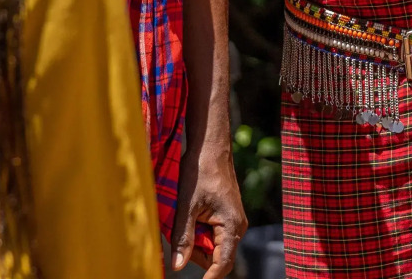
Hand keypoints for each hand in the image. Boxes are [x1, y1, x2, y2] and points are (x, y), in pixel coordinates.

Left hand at [169, 142, 246, 278]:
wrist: (210, 146)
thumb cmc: (200, 171)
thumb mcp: (186, 206)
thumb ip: (183, 238)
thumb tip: (178, 266)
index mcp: (232, 226)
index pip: (222, 264)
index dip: (208, 277)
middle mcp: (236, 226)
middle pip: (214, 256)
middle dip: (194, 253)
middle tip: (176, 239)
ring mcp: (231, 220)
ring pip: (211, 244)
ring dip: (194, 240)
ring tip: (181, 221)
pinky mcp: (225, 214)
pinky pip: (211, 232)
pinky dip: (197, 230)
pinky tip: (187, 217)